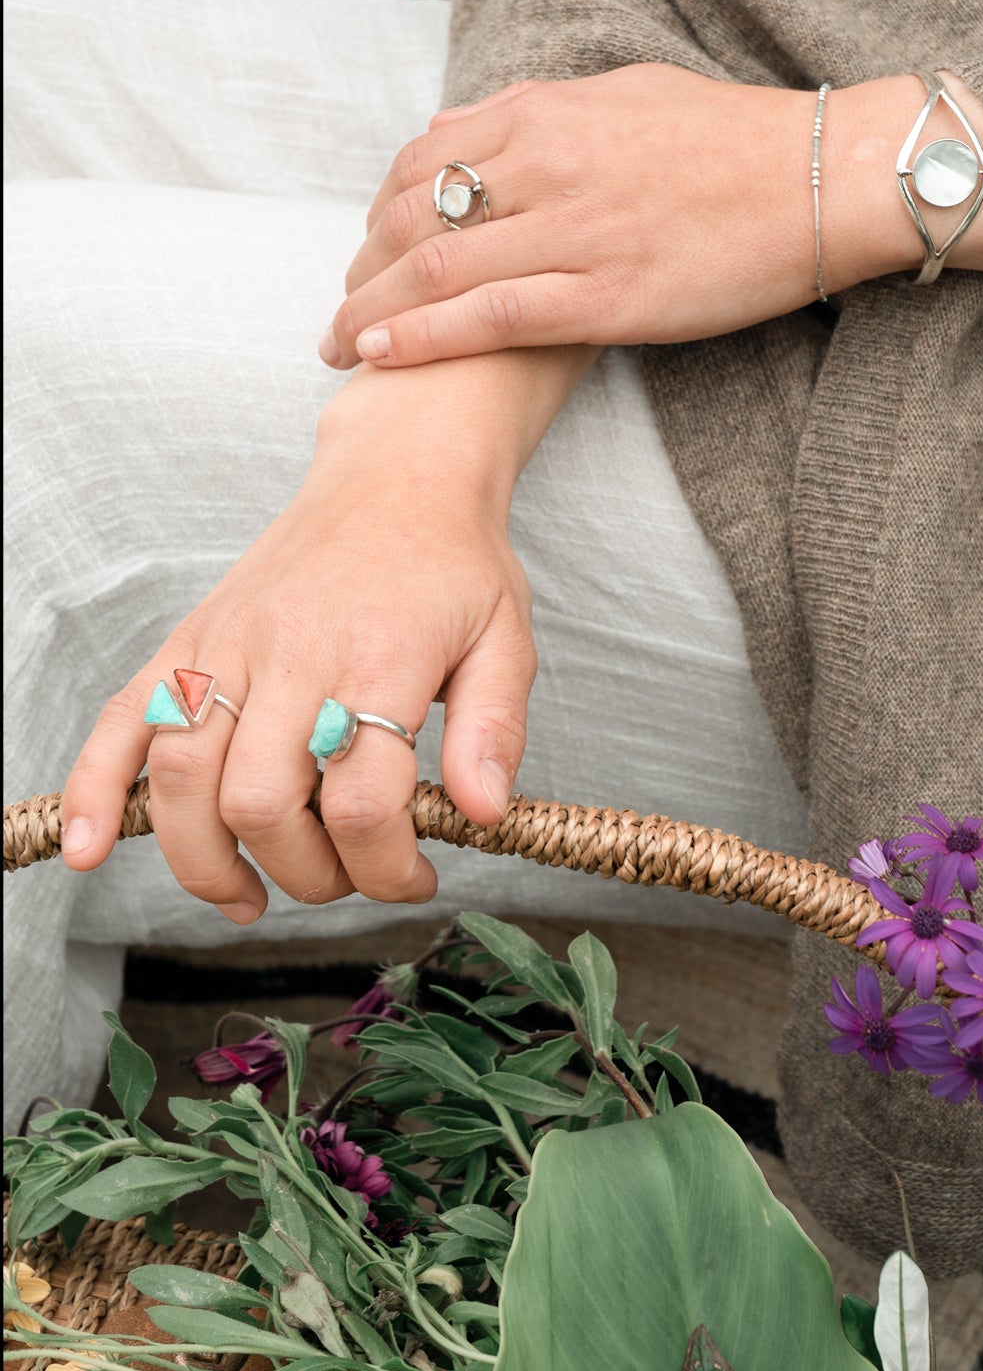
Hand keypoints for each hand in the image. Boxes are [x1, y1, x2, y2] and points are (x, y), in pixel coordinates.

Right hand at [58, 363, 538, 922]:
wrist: (396, 474)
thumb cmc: (452, 562)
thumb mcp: (507, 639)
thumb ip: (494, 730)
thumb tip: (482, 815)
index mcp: (378, 655)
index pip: (362, 801)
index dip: (386, 868)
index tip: (414, 877)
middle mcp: (291, 650)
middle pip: (263, 802)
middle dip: (304, 873)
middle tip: (345, 875)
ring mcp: (227, 644)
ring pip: (184, 777)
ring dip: (207, 862)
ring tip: (249, 896)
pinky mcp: (189, 639)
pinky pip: (122, 718)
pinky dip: (95, 789)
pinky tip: (87, 849)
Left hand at [318, 66, 903, 369]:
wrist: (824, 177)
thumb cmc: (735, 138)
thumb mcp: (627, 94)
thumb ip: (545, 112)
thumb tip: (480, 127)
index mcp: (547, 113)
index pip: (423, 159)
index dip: (377, 208)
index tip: (365, 246)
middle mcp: (546, 166)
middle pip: (411, 216)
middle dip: (359, 268)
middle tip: (339, 309)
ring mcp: (573, 233)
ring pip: (434, 270)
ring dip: (368, 313)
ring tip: (336, 348)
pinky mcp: (605, 297)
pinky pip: (490, 318)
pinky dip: (424, 337)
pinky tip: (382, 357)